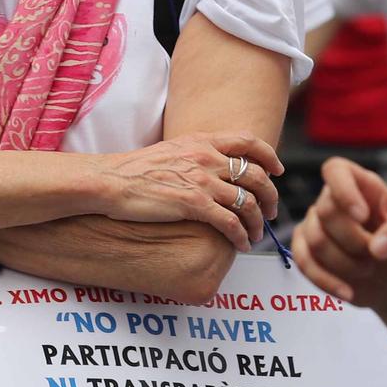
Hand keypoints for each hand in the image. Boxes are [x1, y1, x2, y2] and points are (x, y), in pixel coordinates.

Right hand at [95, 132, 283, 250]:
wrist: (110, 181)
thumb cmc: (134, 171)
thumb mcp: (171, 151)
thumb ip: (196, 155)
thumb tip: (213, 169)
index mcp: (202, 141)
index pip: (249, 142)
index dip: (269, 156)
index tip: (277, 171)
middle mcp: (207, 157)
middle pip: (256, 175)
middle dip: (270, 196)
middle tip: (270, 211)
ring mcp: (201, 180)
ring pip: (247, 202)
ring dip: (257, 221)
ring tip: (256, 234)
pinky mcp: (193, 203)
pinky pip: (230, 222)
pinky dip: (241, 235)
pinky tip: (241, 244)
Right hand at [292, 157, 386, 308]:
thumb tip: (377, 247)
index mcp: (363, 186)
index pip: (336, 170)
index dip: (343, 191)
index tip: (362, 216)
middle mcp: (335, 201)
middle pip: (325, 212)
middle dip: (352, 241)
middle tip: (375, 258)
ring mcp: (317, 226)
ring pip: (315, 240)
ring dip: (343, 263)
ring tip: (368, 271)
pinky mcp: (307, 251)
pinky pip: (303, 262)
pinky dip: (325, 281)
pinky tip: (347, 293)